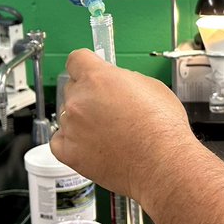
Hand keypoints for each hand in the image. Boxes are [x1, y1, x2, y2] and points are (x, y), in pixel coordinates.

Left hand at [50, 49, 195, 199]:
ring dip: (83, 120)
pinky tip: (94, 144)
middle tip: (110, 109)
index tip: (89, 71)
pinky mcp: (68, 152)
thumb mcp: (151, 87)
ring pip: (68, 116)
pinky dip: (73, 142)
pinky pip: (60, 140)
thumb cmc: (163, 129)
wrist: (162, 164)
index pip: (76, 60)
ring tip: (109, 133)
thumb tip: (117, 82)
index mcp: (98, 78)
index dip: (86, 66)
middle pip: (73, 89)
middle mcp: (79, 100)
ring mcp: (71, 127)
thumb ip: (125, 80)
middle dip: (89, 96)